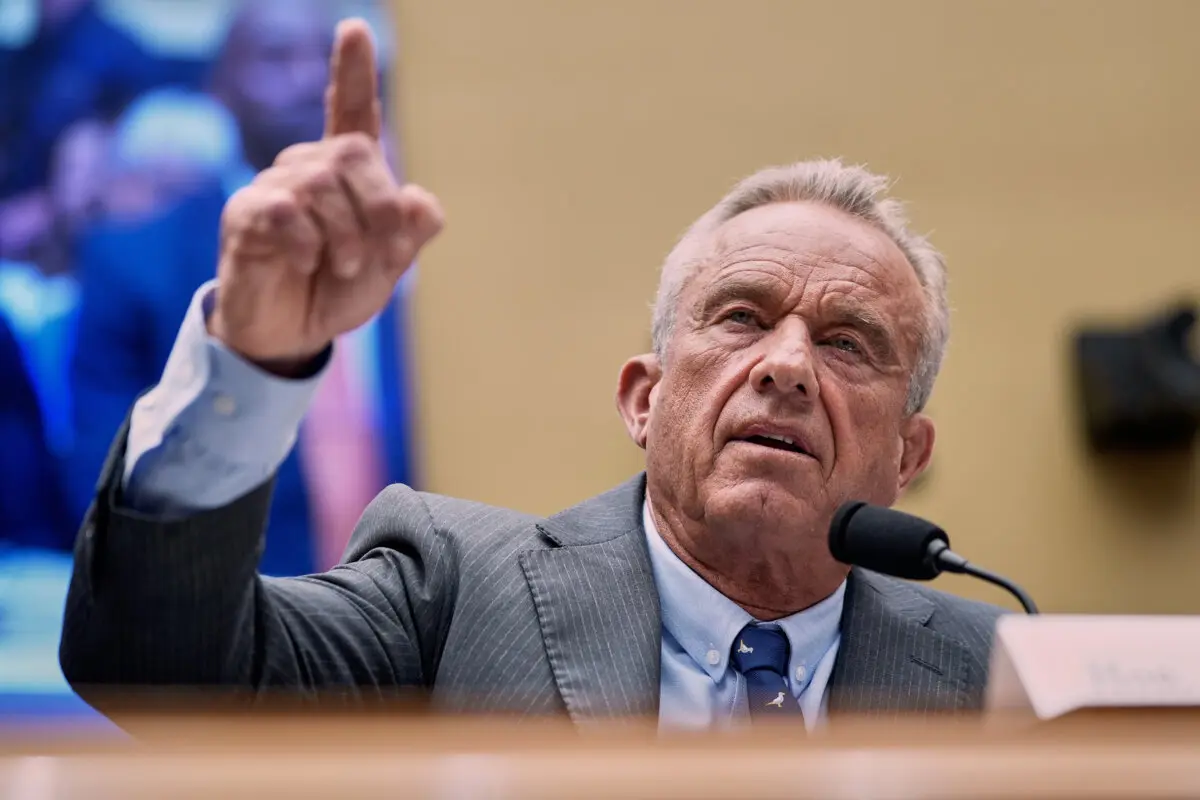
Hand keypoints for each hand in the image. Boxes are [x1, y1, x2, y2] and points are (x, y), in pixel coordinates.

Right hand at [210, 19, 442, 373]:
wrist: (290, 336)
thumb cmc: (336, 292)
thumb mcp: (387, 267)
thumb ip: (409, 233)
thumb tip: (421, 202)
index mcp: (346, 175)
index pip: (349, 111)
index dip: (353, 71)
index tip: (354, 29)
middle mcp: (308, 168)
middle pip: (355, 154)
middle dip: (379, 210)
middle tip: (377, 257)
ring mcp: (274, 187)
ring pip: (322, 185)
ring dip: (347, 238)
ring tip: (342, 268)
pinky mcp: (246, 214)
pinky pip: (286, 210)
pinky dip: (309, 243)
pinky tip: (306, 262)